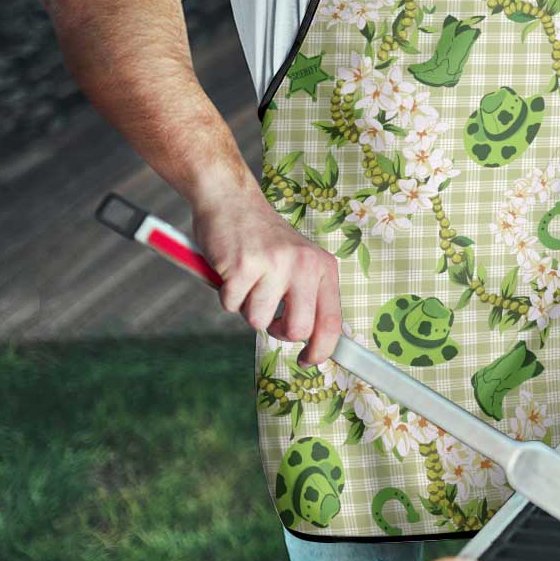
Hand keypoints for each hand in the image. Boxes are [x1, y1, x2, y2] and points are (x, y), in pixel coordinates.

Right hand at [192, 190, 341, 367]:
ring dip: (248, 307)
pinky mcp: (243, 266)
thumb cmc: (264, 239)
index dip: (321, 350)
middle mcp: (304, 265)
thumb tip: (316, 343)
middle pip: (297, 330)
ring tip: (248, 280)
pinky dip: (227, 295)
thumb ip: (309, 296)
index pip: (332, 321)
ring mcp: (274, 264)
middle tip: (269, 314)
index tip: (309, 360)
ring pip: (259, 321)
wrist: (231, 200)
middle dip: (279, 331)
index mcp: (323, 267)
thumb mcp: (300, 262)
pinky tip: (232, 271)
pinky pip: (231, 306)